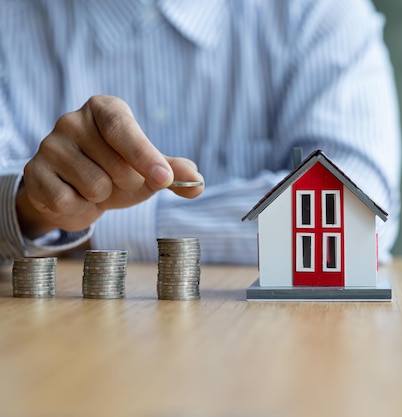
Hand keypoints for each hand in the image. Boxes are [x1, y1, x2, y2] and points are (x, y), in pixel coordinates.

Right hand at [16, 95, 203, 238]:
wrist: (77, 193)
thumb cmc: (118, 173)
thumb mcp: (150, 170)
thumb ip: (175, 172)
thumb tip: (197, 182)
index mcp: (105, 109)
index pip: (124, 128)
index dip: (145, 155)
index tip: (164, 178)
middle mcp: (72, 120)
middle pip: (116, 165)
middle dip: (127, 183)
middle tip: (116, 179)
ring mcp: (49, 145)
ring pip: (94, 186)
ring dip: (102, 197)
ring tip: (94, 187)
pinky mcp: (34, 173)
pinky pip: (68, 201)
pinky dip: (81, 209)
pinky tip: (75, 197)